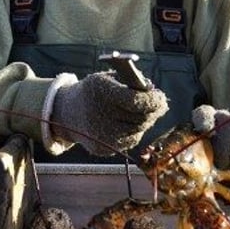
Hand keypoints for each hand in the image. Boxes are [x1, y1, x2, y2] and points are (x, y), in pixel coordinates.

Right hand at [51, 72, 168, 155]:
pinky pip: (129, 141)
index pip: (136, 101)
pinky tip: (125, 123)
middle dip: (152, 111)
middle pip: (140, 118)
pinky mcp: (102, 149)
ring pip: (137, 130)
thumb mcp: (110, 79)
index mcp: (100, 91)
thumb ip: (133, 82)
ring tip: (137, 111)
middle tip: (158, 104)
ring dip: (143, 121)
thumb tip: (154, 92)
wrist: (68, 113)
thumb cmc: (95, 91)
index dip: (153, 100)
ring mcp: (100, 135)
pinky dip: (133, 132)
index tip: (161, 97)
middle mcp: (99, 115)